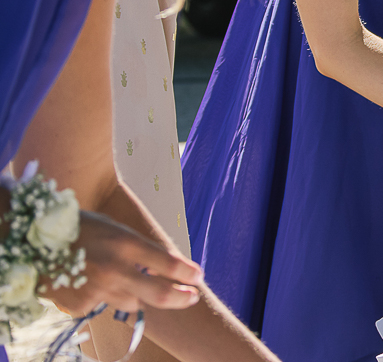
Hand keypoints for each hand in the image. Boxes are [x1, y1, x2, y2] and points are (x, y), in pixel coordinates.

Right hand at [48, 211, 202, 315]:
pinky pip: (102, 306)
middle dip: (182, 298)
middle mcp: (114, 268)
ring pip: (131, 303)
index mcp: (125, 243)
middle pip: (159, 293)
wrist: (31, 238)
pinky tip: (88, 281)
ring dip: (136, 295)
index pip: (167, 263)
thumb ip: (138, 249)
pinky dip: (102, 297)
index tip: (198, 277)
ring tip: (121, 279)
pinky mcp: (80, 305)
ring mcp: (96, 289)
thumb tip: (166, 266)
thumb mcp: (114, 229)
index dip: (188, 273)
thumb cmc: (79, 227)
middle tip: (193, 298)